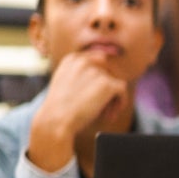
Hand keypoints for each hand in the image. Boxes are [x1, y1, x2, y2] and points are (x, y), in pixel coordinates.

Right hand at [27, 50, 128, 171]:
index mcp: (72, 59)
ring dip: (113, 98)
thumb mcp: (66, 84)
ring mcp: (95, 71)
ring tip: (107, 112)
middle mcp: (84, 61)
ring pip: (115, 81)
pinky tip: (112, 113)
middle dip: (109, 87)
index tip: (107, 87)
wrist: (56, 119)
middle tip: (106, 106)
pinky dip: (121, 101)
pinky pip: (122, 89)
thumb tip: (106, 78)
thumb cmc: (59, 108)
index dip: (105, 73)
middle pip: (109, 70)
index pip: (98, 58)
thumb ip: (82, 76)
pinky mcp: (106, 83)